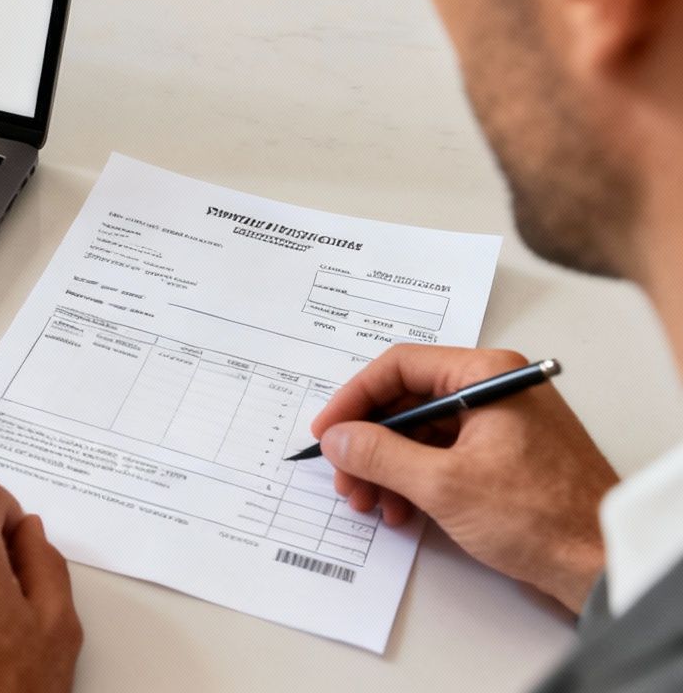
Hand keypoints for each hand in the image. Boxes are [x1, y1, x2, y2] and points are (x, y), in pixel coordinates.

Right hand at [311, 345, 615, 611]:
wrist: (603, 564)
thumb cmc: (544, 517)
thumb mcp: (445, 484)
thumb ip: (381, 456)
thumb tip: (338, 439)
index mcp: (488, 377)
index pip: (400, 367)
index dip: (355, 400)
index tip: (328, 432)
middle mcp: (495, 392)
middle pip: (408, 403)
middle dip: (370, 444)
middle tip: (346, 478)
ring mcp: (501, 427)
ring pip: (422, 434)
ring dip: (388, 469)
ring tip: (372, 504)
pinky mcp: (504, 460)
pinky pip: (443, 457)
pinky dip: (415, 482)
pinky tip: (403, 512)